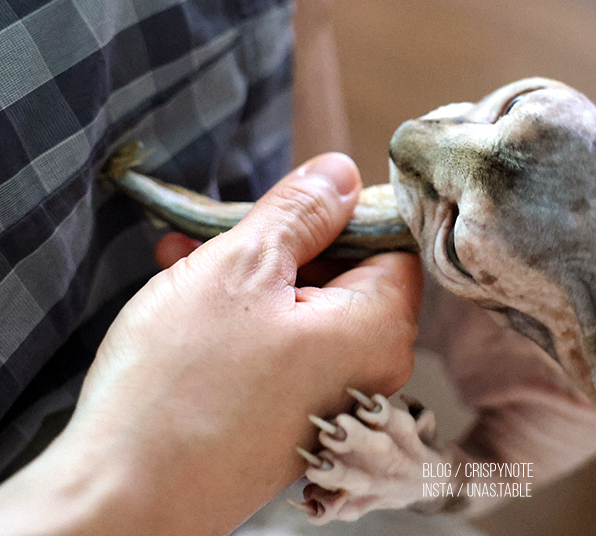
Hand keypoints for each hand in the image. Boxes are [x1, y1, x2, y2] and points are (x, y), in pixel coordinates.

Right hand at [0, 153, 422, 535]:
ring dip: (250, 274)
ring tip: (184, 256)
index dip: (344, 213)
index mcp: (378, 327)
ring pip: (303, 307)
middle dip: (283, 242)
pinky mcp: (292, 416)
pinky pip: (283, 347)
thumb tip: (342, 173)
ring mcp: (329, 396)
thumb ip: (300, 213)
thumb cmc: (183, 385)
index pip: (391, 242)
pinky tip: (188, 296)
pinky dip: (243, 317)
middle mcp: (368, 367)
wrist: (128, 498)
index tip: (292, 202)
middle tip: (220, 227)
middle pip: (345, 273)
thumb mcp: (241, 270)